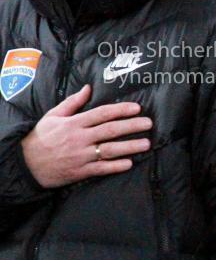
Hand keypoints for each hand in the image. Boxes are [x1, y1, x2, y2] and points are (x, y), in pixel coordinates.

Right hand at [20, 84, 151, 187]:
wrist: (24, 163)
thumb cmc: (40, 138)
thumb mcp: (53, 116)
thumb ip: (72, 102)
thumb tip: (88, 88)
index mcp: (74, 123)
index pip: (102, 114)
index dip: (121, 110)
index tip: (137, 108)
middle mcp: (79, 138)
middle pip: (110, 130)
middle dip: (131, 126)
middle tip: (148, 123)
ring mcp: (80, 156)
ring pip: (109, 150)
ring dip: (129, 147)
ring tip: (146, 143)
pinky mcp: (79, 171)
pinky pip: (100, 169)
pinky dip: (115, 166)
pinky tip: (129, 163)